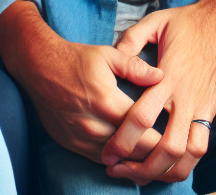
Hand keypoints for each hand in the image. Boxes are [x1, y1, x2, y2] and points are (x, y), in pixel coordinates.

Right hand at [0, 0, 164, 163]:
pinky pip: (98, 159)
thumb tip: (161, 76)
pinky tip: (128, 156)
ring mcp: (80, 137)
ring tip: (154, 156)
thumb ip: (136, 67)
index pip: (143, 128)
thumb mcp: (108, 55)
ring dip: (134, 159)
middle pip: (133, 149)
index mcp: (107, 102)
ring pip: (116, 159)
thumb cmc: (76, 59)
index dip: (163, 134)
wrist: (39, 67)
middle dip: (153, 151)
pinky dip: (115, 159)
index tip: (176, 133)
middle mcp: (93, 124)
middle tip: (170, 148)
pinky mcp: (70, 143)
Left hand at [102, 2, 215, 183]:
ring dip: (165, 171)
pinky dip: (185, 163)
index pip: (144, 116)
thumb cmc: (187, 23)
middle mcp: (186, 96)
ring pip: (188, 153)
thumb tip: (113, 56)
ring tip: (142, 176)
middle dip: (142, 166)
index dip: (124, 140)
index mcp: (169, 75)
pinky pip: (202, 146)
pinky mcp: (211, 110)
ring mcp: (202, 105)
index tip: (108, 153)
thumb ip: (131, 39)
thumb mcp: (155, 22)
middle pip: (168, 145)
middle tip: (118, 170)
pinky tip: (166, 168)